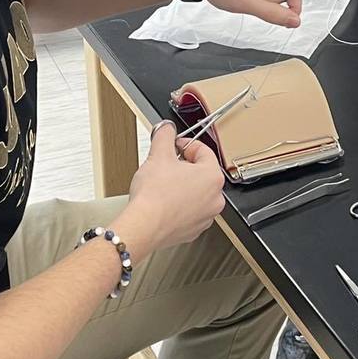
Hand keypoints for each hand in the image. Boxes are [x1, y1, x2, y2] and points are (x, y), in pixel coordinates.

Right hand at [119, 121, 225, 255]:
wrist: (143, 227)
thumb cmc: (154, 196)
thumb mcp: (159, 155)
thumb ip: (165, 135)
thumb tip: (166, 128)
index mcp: (212, 176)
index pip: (203, 151)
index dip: (186, 144)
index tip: (174, 145)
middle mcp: (215, 198)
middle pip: (201, 172)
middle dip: (183, 166)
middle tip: (166, 164)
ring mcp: (206, 216)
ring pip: (196, 193)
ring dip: (182, 186)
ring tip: (163, 184)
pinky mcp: (193, 230)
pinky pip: (189, 211)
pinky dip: (179, 205)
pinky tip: (164, 202)